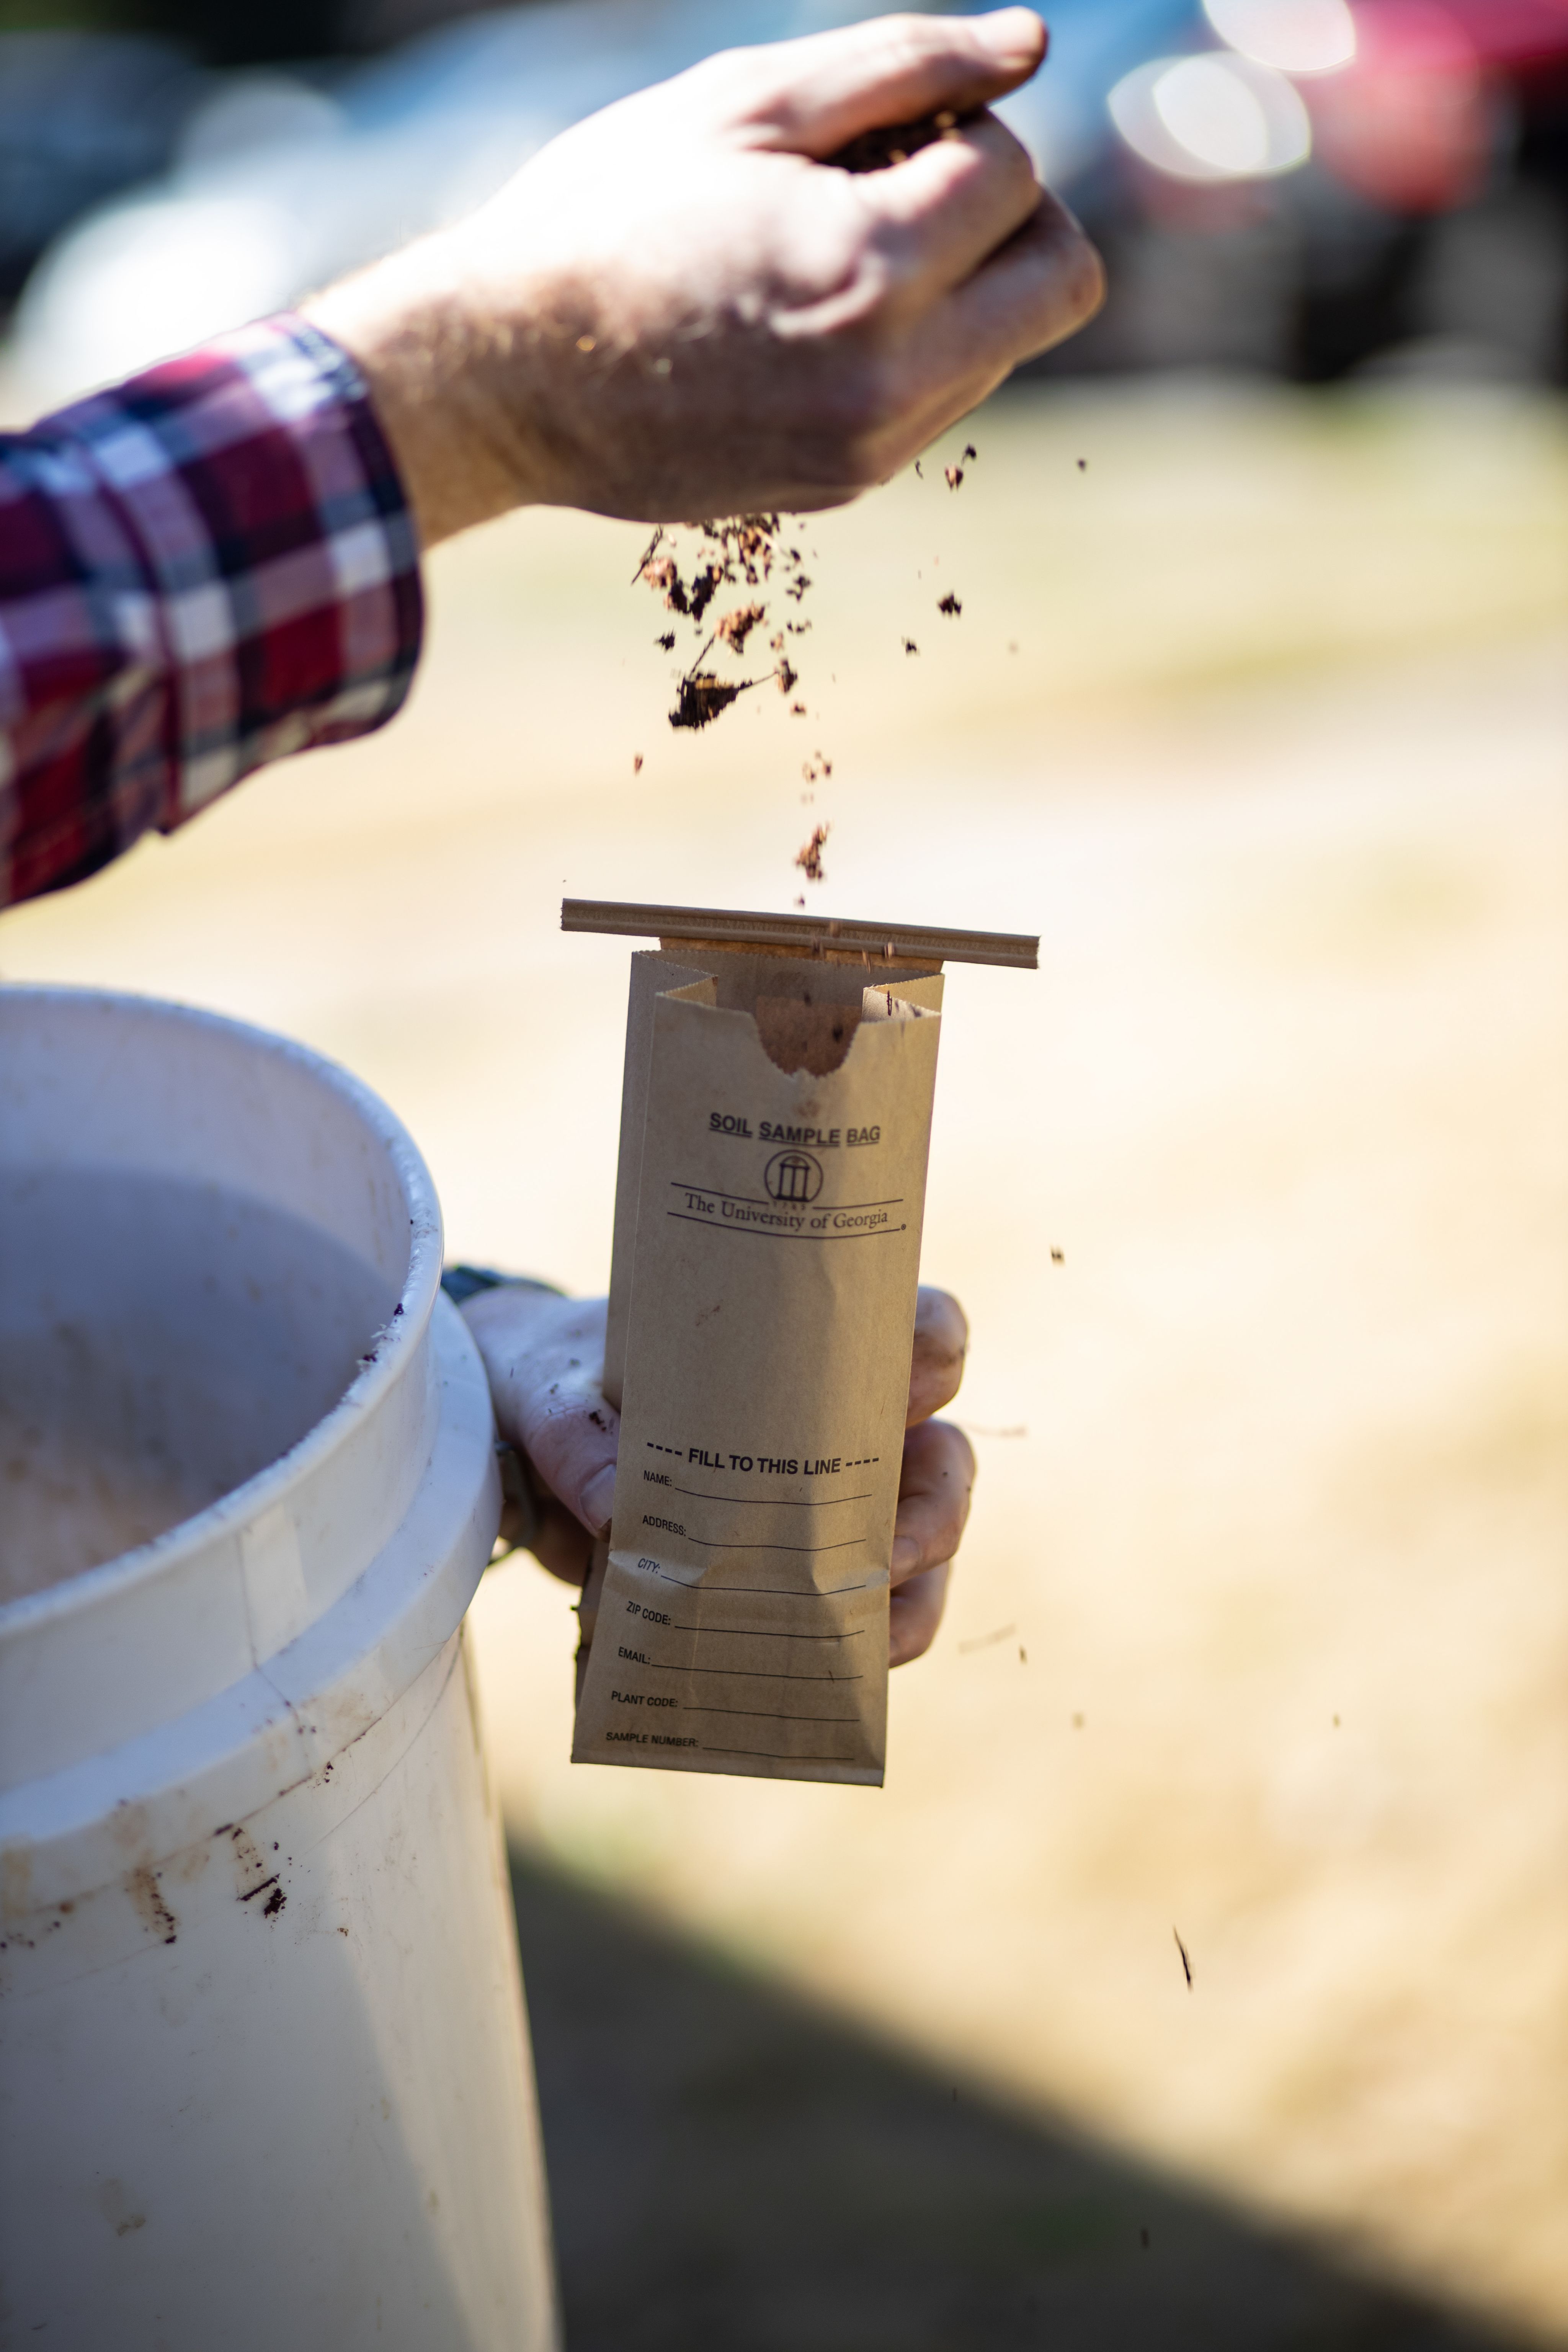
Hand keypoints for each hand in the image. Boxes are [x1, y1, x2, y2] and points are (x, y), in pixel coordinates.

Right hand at [305, 10, 1101, 545]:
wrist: (504, 379)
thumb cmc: (606, 217)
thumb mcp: (743, 104)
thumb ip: (902, 63)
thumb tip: (1029, 41)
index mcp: (868, 265)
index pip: (1016, 171)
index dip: (964, 124)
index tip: (885, 129)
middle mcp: (890, 377)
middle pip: (1065, 281)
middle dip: (1013, 215)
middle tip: (914, 185)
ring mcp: (871, 446)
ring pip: (1009, 346)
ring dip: (961, 287)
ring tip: (839, 255)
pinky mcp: (846, 485)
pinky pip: (940, 403)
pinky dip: (911, 349)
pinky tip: (815, 320)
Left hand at [461, 1283, 974, 1666]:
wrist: (530, 1443)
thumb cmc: (567, 1381)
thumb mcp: (555, 1392)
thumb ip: (576, 1435)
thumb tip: (612, 1503)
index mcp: (812, 1346)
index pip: (919, 1326)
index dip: (934, 1354)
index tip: (906, 1390)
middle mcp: (847, 1424)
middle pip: (943, 1460)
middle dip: (933, 1512)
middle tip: (891, 1552)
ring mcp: (834, 1505)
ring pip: (921, 1551)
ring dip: (909, 1599)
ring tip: (869, 1638)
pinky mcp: (800, 1575)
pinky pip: (864, 1620)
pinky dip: (856, 1652)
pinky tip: (828, 1672)